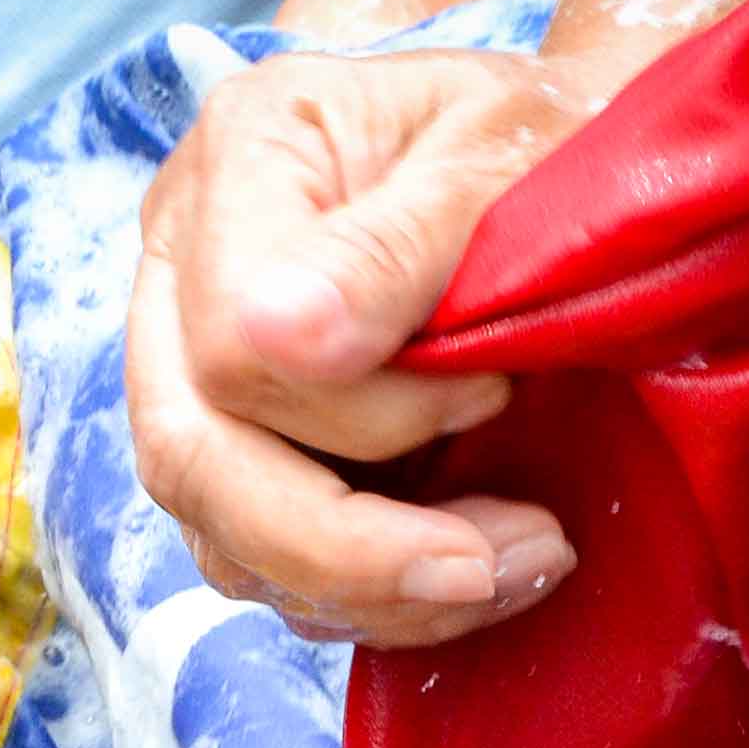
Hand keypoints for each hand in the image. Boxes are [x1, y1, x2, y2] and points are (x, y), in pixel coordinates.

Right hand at [128, 46, 583, 645]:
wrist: (565, 165)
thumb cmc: (541, 145)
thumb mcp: (499, 160)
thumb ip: (395, 247)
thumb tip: (280, 339)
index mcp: (241, 160)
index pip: (232, 347)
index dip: (362, 408)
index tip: (492, 386)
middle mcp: (184, 269)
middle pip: (193, 460)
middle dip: (349, 549)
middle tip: (492, 567)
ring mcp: (198, 369)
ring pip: (225, 537)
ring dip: (375, 590)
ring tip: (517, 567)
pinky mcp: (243, 450)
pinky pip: (269, 568)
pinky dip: (375, 601)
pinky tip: (478, 576)